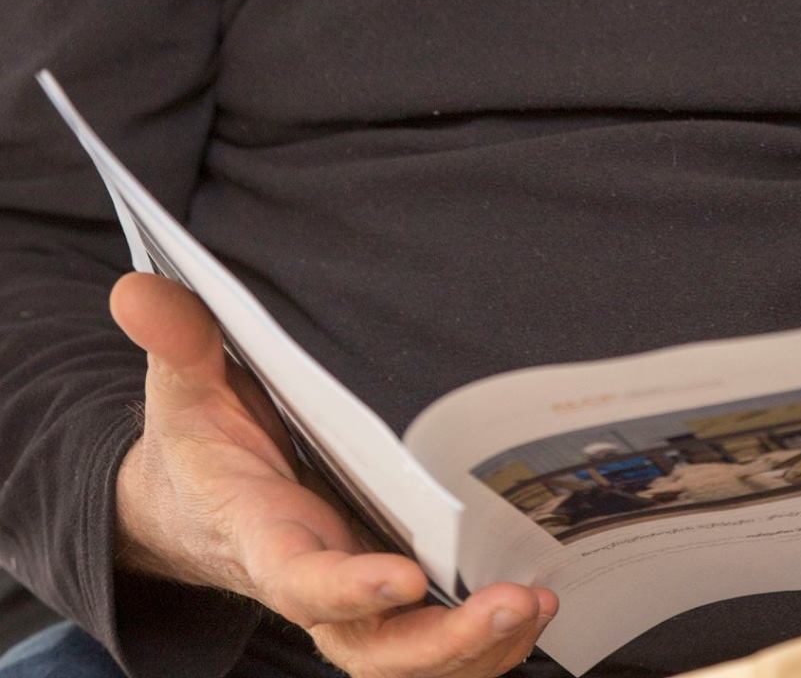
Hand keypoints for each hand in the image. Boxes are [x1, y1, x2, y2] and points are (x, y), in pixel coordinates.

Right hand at [110, 272, 556, 675]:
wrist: (190, 504)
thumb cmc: (198, 441)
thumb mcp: (183, 388)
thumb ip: (175, 342)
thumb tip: (136, 288)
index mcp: (261, 537)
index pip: (302, 579)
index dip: (350, 586)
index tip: (404, 578)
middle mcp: (312, 584)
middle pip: (372, 647)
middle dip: (441, 641)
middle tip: (511, 603)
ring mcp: (351, 599)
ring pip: (410, 658)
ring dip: (477, 648)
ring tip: (536, 604)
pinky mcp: (382, 598)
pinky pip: (431, 641)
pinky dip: (485, 639)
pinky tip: (534, 605)